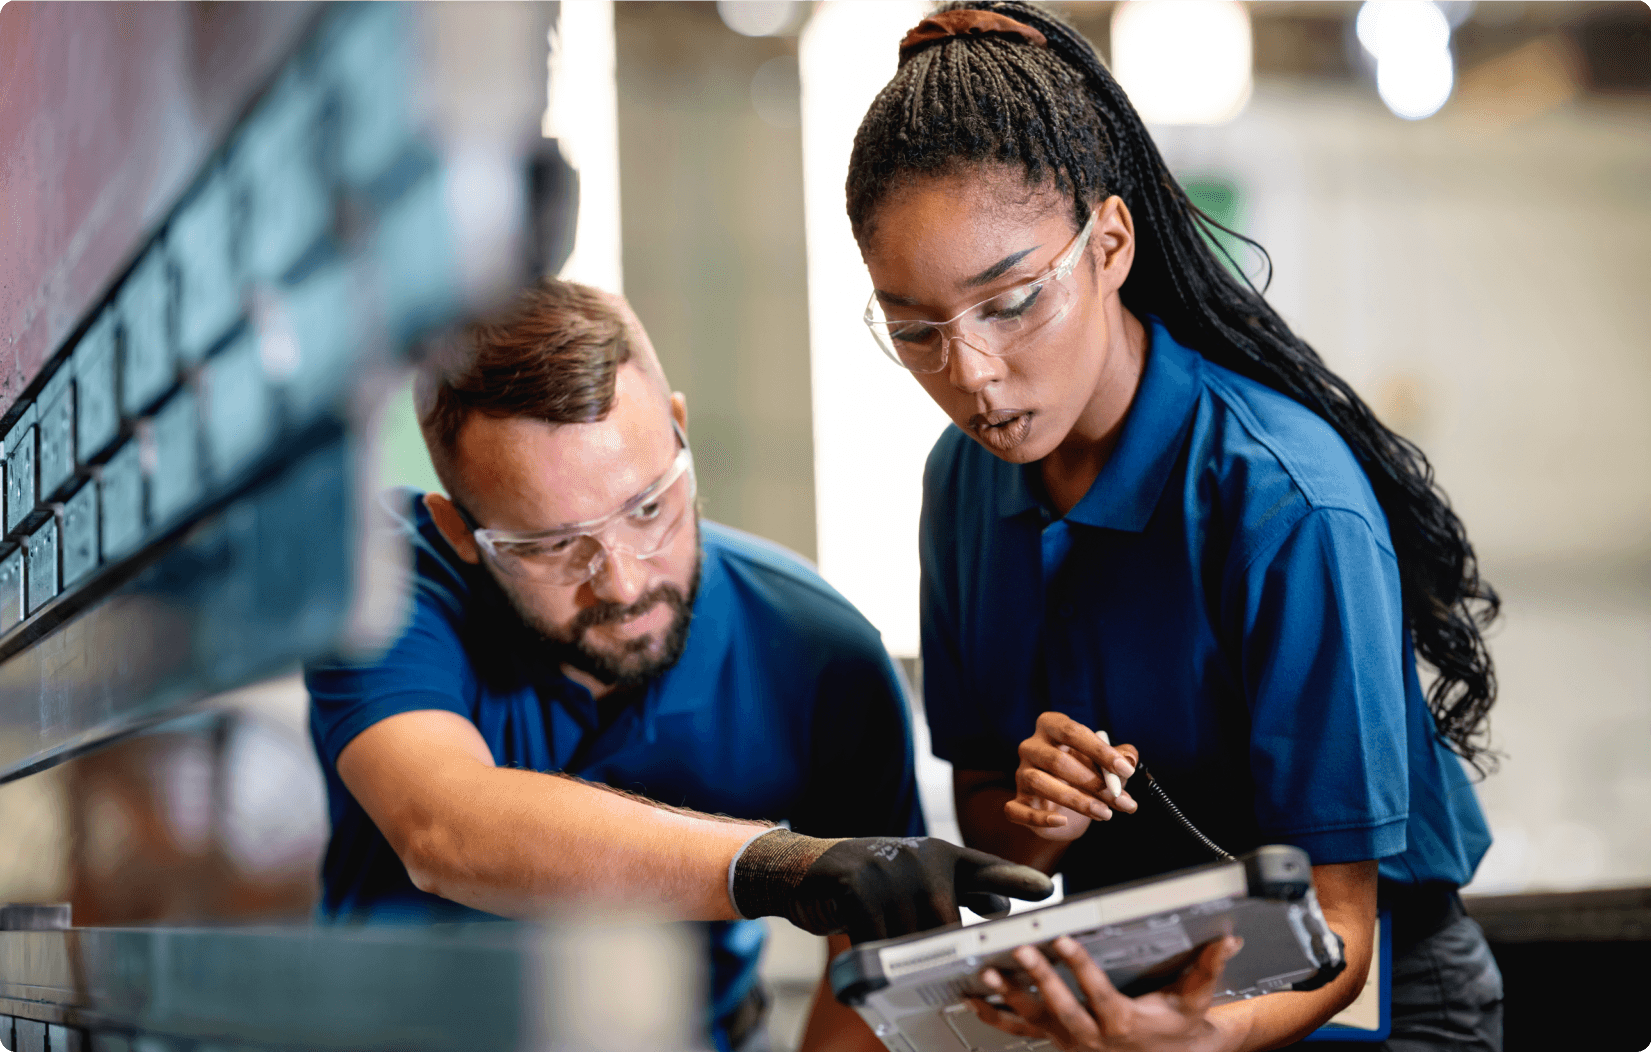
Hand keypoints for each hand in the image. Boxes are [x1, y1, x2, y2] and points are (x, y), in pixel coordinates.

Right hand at [730, 830, 1053, 942]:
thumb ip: (957, 889)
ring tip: (881, 934)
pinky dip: (873, 951)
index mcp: (941, 854)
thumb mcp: (916, 878)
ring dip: (899, 948)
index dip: (1016, 880)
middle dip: (935, 947)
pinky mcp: (858, 882)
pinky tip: (863, 941)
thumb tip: (999, 906)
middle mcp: (921, 855)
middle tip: (925, 959)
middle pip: (946, 923)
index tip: (1047, 891)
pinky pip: (879, 937)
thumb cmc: (868, 880)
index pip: (987, 869)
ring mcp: (889, 867)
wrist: (805, 868)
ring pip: (912, 935)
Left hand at [965, 934, 1245, 1051]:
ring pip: (1035, 1022)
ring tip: (988, 974)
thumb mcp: (1194, 1000)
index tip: (1064, 940)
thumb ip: (1207, 967)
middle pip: (1061, 1007)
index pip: (1098, 992)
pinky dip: (995, 1017)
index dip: (1079, 967)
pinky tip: (973, 1000)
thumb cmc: (1178, 1027)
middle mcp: (1092, 1036)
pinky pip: (1020, 1032)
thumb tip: (1227, 939)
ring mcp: (1071, 1041)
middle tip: (1022, 950)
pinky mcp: (1057, 1041)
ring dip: (1008, 998)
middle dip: (1039, 979)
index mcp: (1123, 1022)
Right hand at [1007, 713, 1139, 838]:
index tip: (1125, 769)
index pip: (1072, 732)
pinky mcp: (1016, 801)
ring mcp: (1021, 774)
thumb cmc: (1085, 772)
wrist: (1063, 803)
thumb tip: (1129, 760)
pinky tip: (1062, 821)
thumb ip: (1120, 758)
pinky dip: (1040, 817)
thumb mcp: (1105, 762)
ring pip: (1040, 783)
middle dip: (1092, 782)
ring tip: (1105, 814)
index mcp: (1051, 726)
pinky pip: (1019, 810)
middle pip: (1057, 761)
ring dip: (1076, 800)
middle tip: (1120, 799)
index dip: (1100, 751)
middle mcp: (1031, 747)